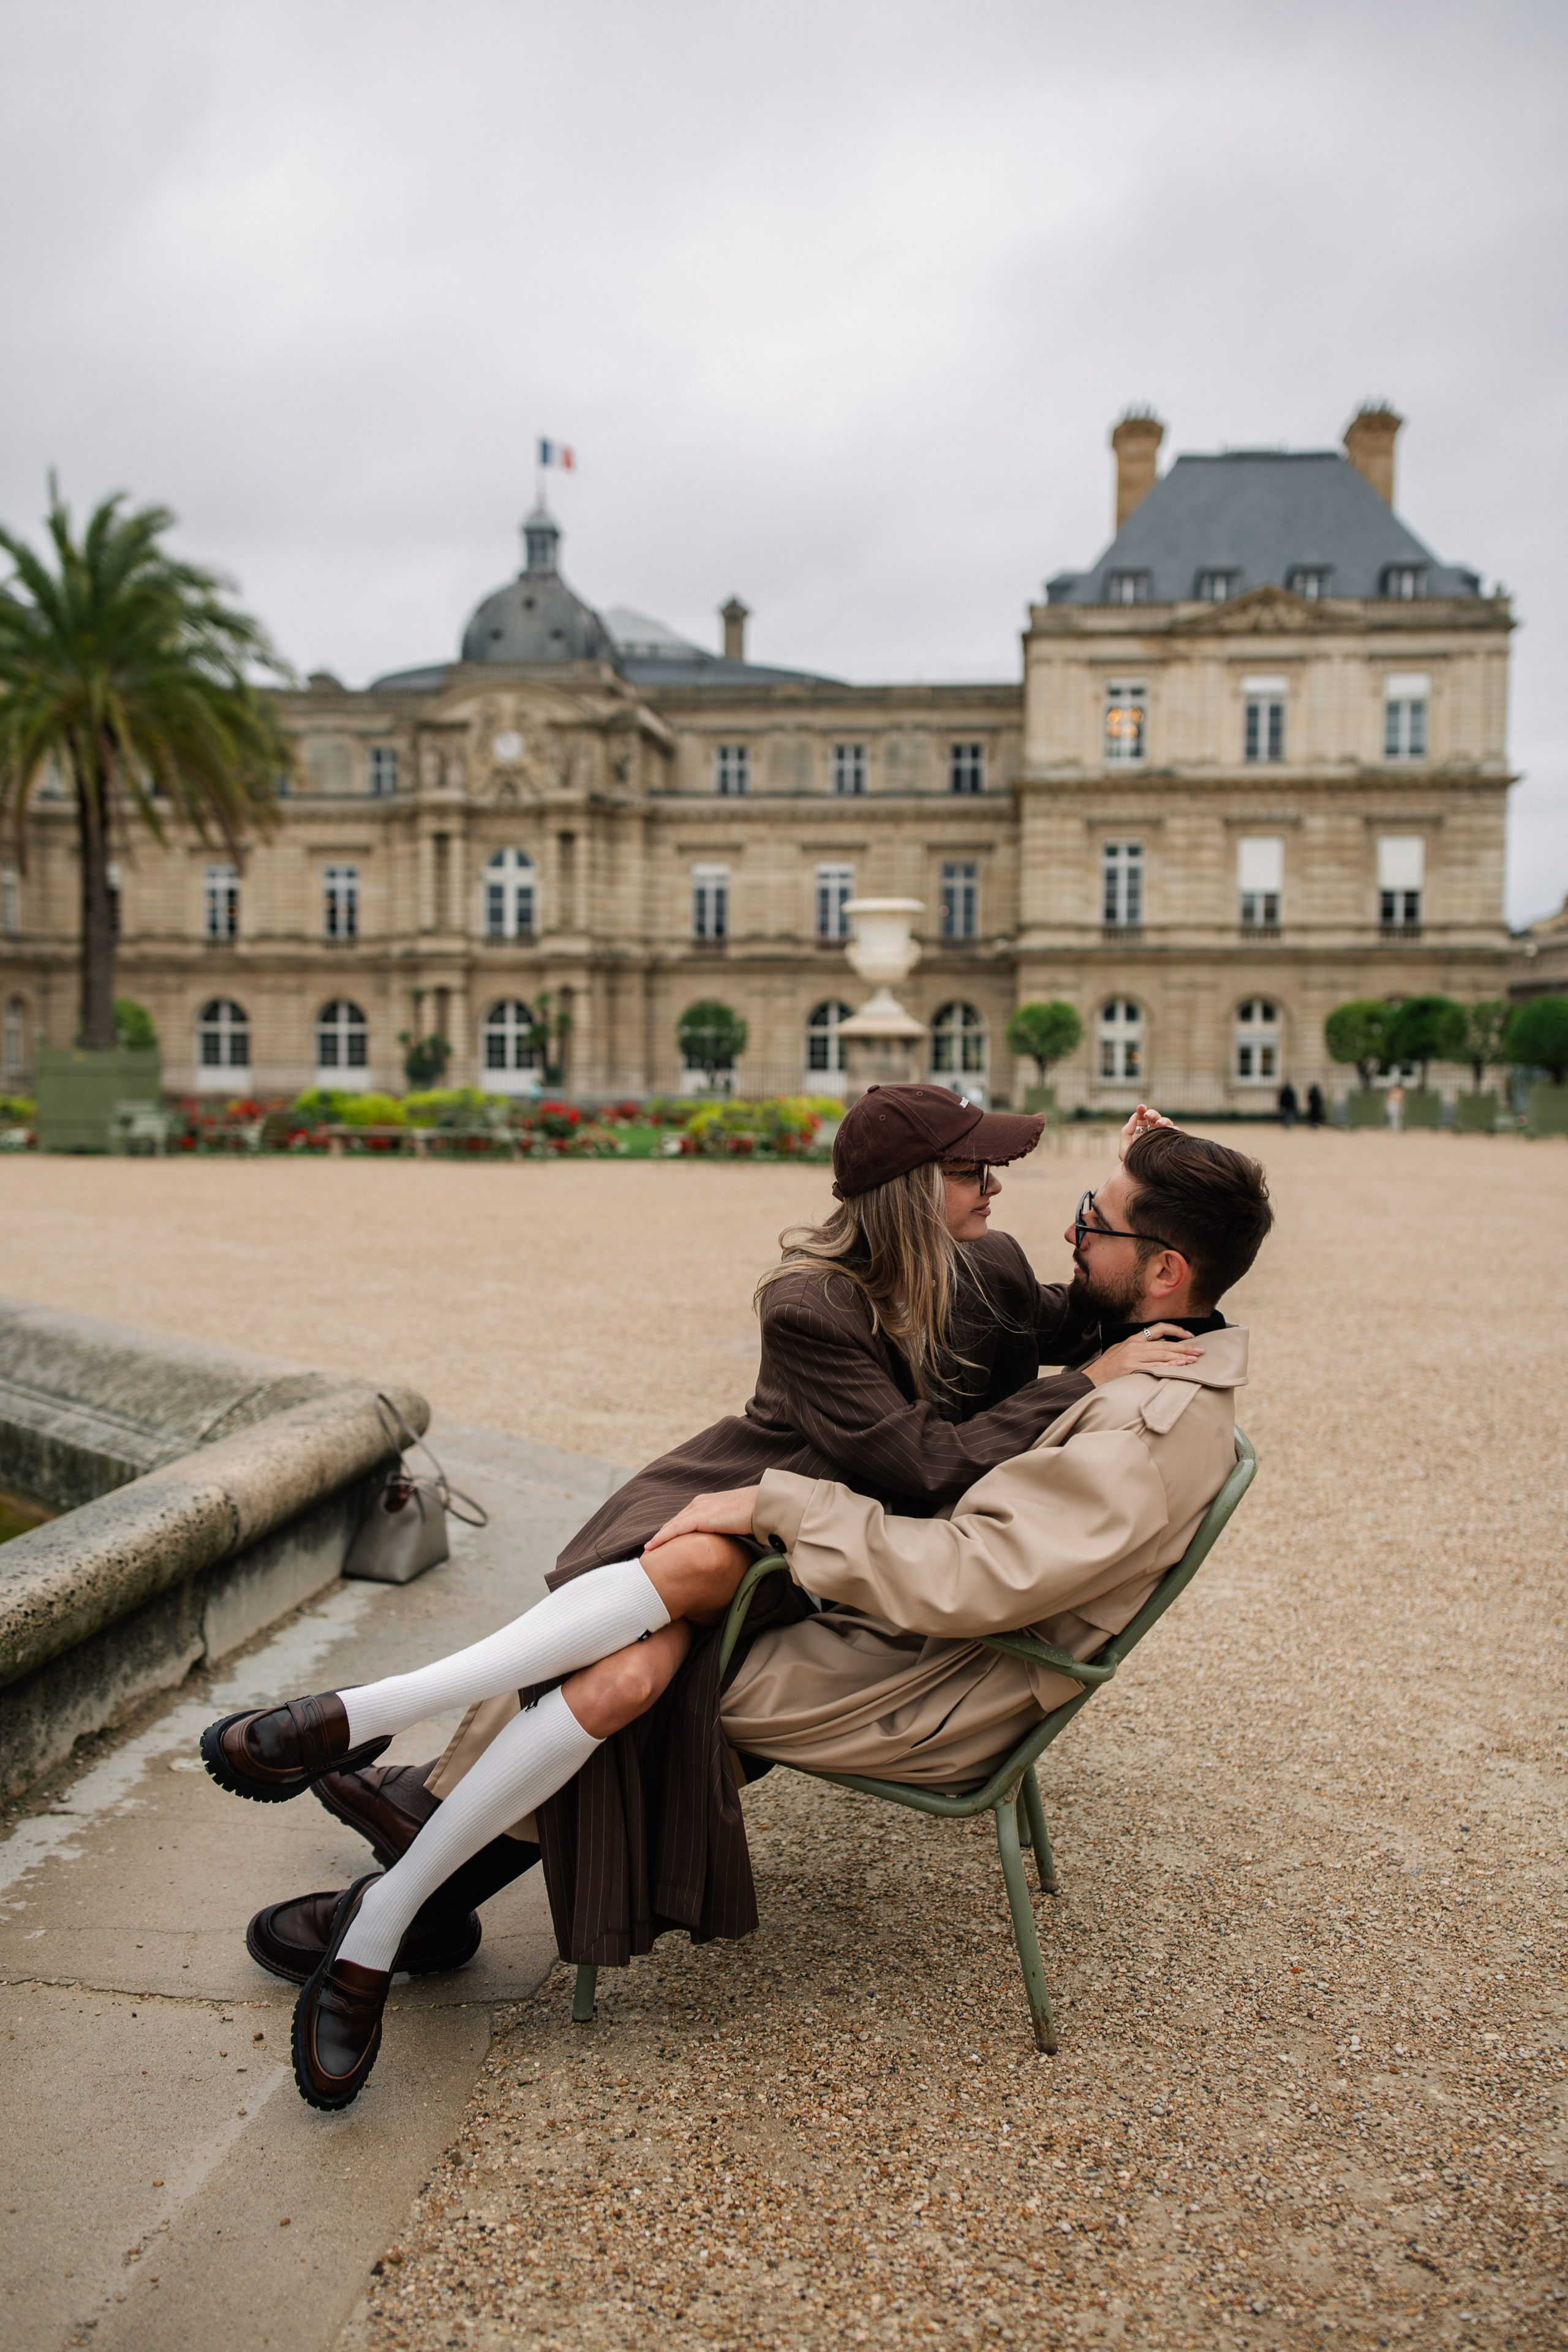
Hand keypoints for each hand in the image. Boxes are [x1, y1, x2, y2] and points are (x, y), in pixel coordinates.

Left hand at [644, 1485, 763, 1549]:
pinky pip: (674, 1530)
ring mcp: (698, 1509)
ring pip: (671, 1526)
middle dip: (661, 1536)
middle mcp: (699, 1503)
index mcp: (706, 1503)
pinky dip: (661, 1539)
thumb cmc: (754, 1515)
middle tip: (648, 1551)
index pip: (683, 1520)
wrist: (762, 1506)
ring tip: (646, 1552)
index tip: (660, 1545)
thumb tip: (723, 1547)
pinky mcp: (699, 1517)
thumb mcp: (734, 1523)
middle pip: (674, 1523)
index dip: (671, 1532)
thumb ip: (724, 1531)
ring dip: (658, 1539)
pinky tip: (651, 1548)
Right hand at [1084, 1325, 1202, 1385]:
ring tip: (1195, 1359)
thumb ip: (1139, 1348)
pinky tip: (1180, 1366)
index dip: (1176, 1330)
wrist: (1089, 1380)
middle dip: (1185, 1347)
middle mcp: (1134, 1346)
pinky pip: (1155, 1366)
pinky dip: (1169, 1365)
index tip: (1190, 1336)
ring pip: (1162, 1353)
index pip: (1159, 1328)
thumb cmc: (1106, 1369)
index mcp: (1133, 1340)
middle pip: (1165, 1343)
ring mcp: (1133, 1357)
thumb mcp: (1121, 1352)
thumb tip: (1160, 1347)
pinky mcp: (1131, 1369)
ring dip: (1181, 1356)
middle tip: (1200, 1351)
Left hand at [1117, 1105, 1176, 1161]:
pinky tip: (1169, 1129)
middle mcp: (1153, 1133)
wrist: (1143, 1179)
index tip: (1141, 1107)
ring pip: (1166, 1123)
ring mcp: (1164, 1137)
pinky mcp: (1172, 1142)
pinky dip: (1173, 1128)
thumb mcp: (1125, 1149)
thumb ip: (1126, 1132)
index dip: (1142, 1110)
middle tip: (1147, 1114)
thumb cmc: (1132, 1165)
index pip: (1142, 1118)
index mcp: (1142, 1132)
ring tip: (1158, 1123)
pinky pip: (1176, 1133)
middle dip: (1152, 1113)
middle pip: (1155, 1118)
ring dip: (1163, 1120)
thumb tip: (1134, 1116)